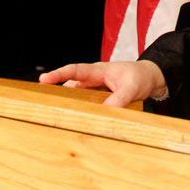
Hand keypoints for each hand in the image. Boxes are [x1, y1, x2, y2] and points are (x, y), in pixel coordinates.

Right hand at [38, 60, 166, 107]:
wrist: (151, 78)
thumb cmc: (141, 77)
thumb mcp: (132, 88)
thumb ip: (119, 99)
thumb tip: (104, 111)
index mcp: (99, 70)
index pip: (75, 71)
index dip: (59, 75)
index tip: (44, 80)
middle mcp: (93, 78)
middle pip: (70, 84)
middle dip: (55, 91)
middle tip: (39, 101)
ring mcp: (95, 88)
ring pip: (76, 95)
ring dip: (67, 103)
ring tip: (53, 114)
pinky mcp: (99, 97)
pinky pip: (85, 103)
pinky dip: (79, 109)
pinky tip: (73, 119)